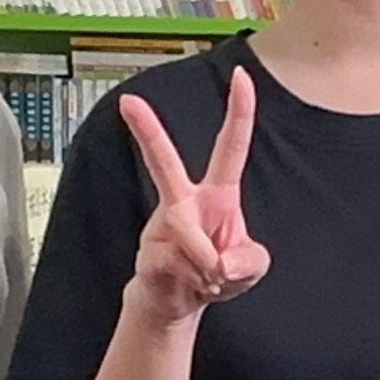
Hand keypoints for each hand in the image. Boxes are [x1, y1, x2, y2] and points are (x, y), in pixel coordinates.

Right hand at [121, 74, 268, 330]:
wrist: (178, 302)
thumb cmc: (217, 274)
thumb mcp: (251, 267)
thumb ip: (249, 260)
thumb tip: (220, 260)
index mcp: (218, 194)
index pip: (231, 146)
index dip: (240, 112)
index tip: (241, 76)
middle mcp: (186, 201)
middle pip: (163, 161)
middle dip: (147, 131)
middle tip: (128, 102)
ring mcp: (164, 223)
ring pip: (184, 228)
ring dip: (208, 261)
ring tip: (213, 276)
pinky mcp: (149, 250)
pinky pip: (179, 262)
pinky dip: (197, 279)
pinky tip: (194, 283)